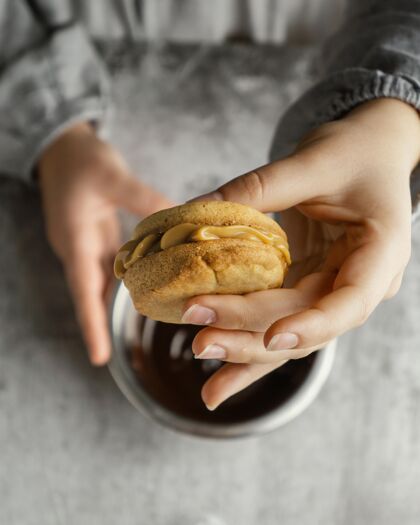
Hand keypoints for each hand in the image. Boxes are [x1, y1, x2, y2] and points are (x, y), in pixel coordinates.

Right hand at [39, 122, 171, 364]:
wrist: (62, 146)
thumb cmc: (81, 158)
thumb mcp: (111, 174)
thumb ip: (142, 198)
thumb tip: (177, 220)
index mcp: (75, 238)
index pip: (83, 290)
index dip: (91, 323)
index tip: (97, 357)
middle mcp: (80, 247)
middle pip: (90, 293)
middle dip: (98, 323)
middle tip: (107, 357)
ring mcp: (88, 243)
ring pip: (102, 281)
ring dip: (114, 303)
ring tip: (135, 328)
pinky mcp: (98, 236)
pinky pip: (112, 264)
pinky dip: (128, 278)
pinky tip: (148, 286)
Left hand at [184, 98, 419, 408]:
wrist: (369, 152)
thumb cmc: (352, 152)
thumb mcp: (312, 162)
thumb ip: (258, 188)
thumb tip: (195, 211)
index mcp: (380, 251)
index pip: (352, 300)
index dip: (313, 324)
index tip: (272, 336)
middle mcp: (360, 282)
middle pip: (307, 321)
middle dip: (253, 333)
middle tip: (202, 339)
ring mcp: (333, 289)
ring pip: (291, 334)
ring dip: (245, 353)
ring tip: (206, 378)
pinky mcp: (308, 287)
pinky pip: (277, 321)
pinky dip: (247, 345)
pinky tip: (218, 372)